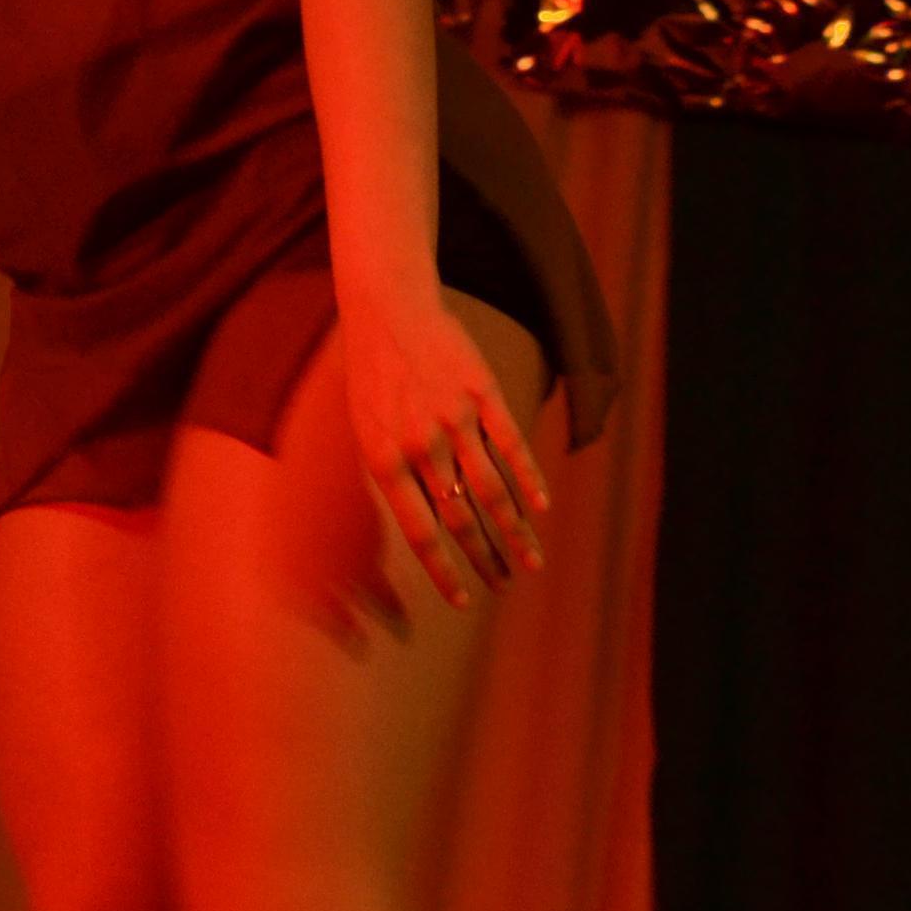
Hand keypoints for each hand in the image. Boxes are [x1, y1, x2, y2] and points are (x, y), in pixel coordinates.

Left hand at [343, 289, 546, 604]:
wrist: (388, 310)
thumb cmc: (373, 375)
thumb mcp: (368, 431)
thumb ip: (397, 476)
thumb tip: (430, 522)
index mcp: (385, 462)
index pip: (421, 533)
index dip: (446, 570)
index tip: (467, 600)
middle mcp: (420, 447)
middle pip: (462, 519)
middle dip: (487, 558)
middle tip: (507, 583)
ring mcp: (455, 421)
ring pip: (492, 490)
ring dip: (515, 531)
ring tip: (531, 559)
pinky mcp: (485, 394)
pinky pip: (512, 447)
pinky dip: (529, 480)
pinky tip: (542, 507)